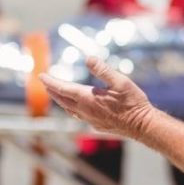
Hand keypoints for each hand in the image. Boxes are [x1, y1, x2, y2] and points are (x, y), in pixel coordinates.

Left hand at [40, 56, 154, 136]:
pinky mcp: (96, 125)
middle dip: (52, 90)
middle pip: (62, 100)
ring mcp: (90, 119)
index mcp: (88, 98)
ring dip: (60, 100)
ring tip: (55, 93)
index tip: (41, 75)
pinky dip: (70, 108)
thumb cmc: (133, 103)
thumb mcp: (121, 81)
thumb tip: (88, 58)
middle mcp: (85, 110)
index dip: (51, 82)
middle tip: (44, 82)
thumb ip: (103, 70)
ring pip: (68, 109)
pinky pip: (77, 115)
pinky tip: (75, 107)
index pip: (63, 89)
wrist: (142, 126)